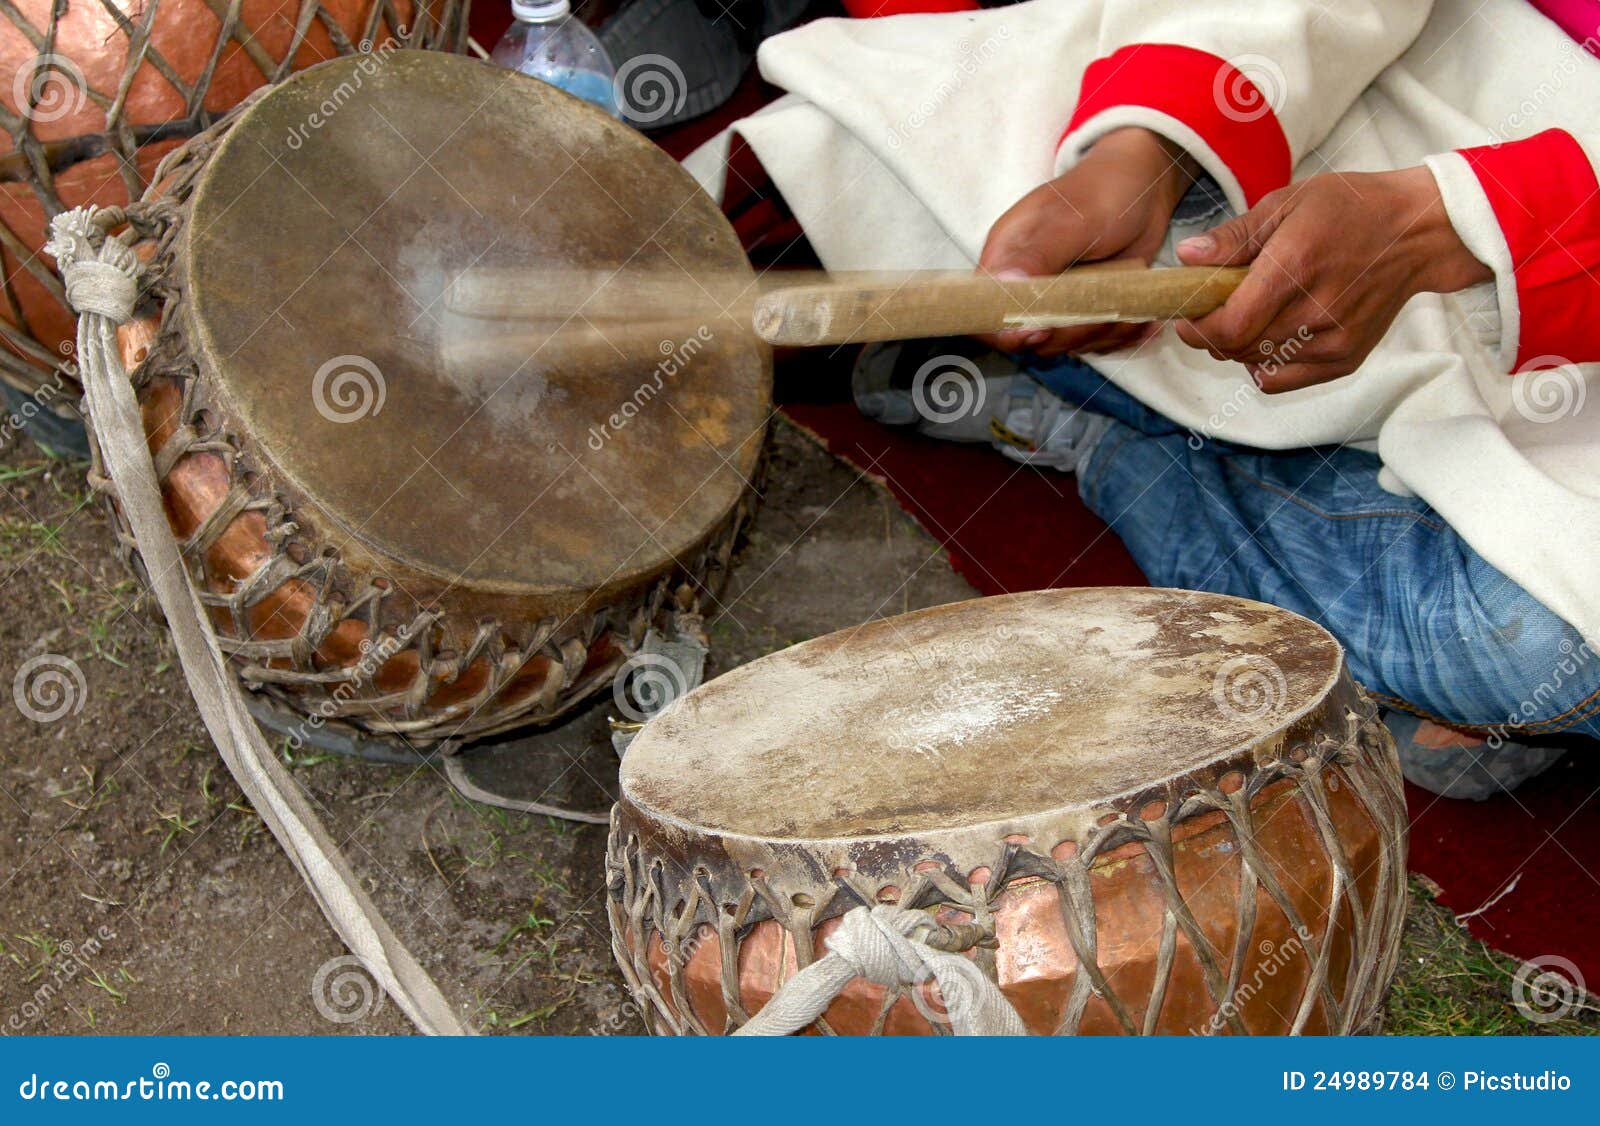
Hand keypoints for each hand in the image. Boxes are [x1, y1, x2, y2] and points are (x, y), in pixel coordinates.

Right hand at [978, 128, 1196, 355]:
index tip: (1042, 330)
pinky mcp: (1083, 310)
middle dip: (1071, 332)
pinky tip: (1139, 316)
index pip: (985, 310)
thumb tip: (1003, 284)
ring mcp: (1054, 300)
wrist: (1143, 185)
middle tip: (1106, 311)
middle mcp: (1024, 284)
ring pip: (1065, 343)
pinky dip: (1119, 335)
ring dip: (1101, 334)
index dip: (1006, 332)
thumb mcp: (1074, 219)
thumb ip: (1039, 253)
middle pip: (1028, 336)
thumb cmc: (1104, 189)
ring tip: (1130, 305)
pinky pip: (1093, 340)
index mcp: (1006, 257)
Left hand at [1174, 167, 1492, 391]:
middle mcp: (1317, 311)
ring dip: (1237, 346)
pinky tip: (1269, 337)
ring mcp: (1334, 341)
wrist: (1416, 232)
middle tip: (1214, 310)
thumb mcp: (1286, 203)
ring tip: (1249, 315)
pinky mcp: (1345, 360)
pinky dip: (1262, 364)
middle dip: (1212, 333)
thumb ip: (1234, 237)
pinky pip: (1281, 380)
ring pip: (1254, 363)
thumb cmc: (1349, 209)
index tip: (1186, 317)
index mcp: (1296, 268)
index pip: (1231, 325)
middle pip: (1237, 347)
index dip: (1197, 328)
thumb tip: (1186, 257)